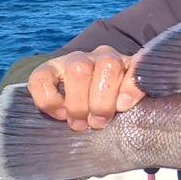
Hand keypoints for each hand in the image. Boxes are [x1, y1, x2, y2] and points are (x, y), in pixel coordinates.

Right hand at [28, 46, 143, 130]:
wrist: (85, 105)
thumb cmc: (115, 111)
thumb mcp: (134, 109)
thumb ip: (139, 105)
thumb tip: (131, 113)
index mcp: (130, 65)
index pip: (138, 63)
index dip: (131, 84)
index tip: (124, 106)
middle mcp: (104, 56)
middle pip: (106, 65)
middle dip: (101, 101)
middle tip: (97, 123)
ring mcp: (75, 59)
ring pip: (78, 69)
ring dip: (78, 103)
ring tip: (79, 123)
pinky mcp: (49, 69)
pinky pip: (41, 77)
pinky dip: (50, 99)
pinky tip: (60, 113)